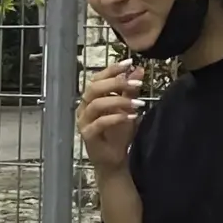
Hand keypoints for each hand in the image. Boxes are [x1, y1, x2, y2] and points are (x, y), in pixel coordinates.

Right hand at [79, 62, 142, 178]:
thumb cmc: (118, 134)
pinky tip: (131, 116)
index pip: (97, 79)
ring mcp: (84, 122)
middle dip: (115, 83)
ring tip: (138, 103)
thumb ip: (129, 90)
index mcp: (91, 99)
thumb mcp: (127, 108)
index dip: (111, 70)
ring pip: (96, 104)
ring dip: (119, 101)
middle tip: (136, 83)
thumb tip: (138, 69)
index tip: (129, 63)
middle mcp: (84, 108)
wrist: (114, 159)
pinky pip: (99, 123)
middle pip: (94, 88)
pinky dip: (116, 118)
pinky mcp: (88, 135)